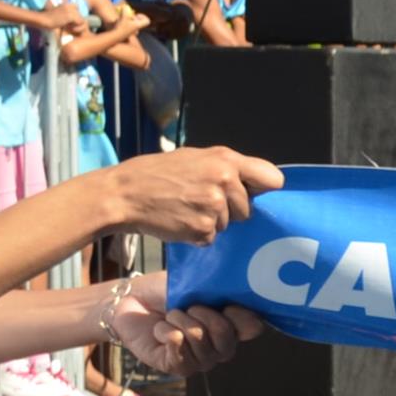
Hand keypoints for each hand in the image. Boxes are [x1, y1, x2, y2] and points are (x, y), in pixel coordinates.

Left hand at [101, 278, 260, 375]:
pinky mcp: (178, 367)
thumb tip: (247, 309)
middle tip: (187, 308)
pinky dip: (166, 333)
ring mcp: (201, 360)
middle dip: (201, 314)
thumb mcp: (198, 286)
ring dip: (178, 321)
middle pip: (225, 334)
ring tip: (169, 318)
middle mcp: (221, 347)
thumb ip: (223, 294)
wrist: (132, 300)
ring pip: (200, 340)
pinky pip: (180, 351)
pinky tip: (161, 330)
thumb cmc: (166, 292)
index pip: (253, 328)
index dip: (240, 315)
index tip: (224, 302)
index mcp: (232, 326)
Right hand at [103, 145, 280, 242]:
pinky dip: (197, 234)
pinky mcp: (203, 229)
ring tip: (185, 207)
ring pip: (230, 224)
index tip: (252, 193)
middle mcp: (225, 182)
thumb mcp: (194, 158)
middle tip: (200, 200)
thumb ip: (226, 167)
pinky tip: (179, 220)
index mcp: (226, 160)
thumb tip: (255, 182)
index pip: (273, 179)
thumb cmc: (156, 174)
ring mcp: (214, 207)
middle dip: (230, 209)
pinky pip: (211, 237)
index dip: (263, 189)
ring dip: (212, 221)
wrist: (122, 194)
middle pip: (249, 208)